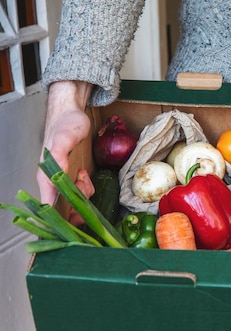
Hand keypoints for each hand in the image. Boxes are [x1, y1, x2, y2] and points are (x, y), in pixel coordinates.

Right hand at [38, 81, 93, 206]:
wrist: (71, 113)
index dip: (61, 217)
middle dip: (77, 204)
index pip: (49, 206)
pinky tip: (83, 174)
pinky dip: (86, 187)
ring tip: (82, 175)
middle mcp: (51, 182)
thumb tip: (57, 174)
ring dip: (83, 193)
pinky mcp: (71, 178)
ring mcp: (62, 181)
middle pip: (63, 209)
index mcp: (45, 177)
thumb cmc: (66, 124)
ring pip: (74, 201)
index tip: (75, 215)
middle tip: (82, 184)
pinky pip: (80, 192)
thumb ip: (59, 156)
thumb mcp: (64, 138)